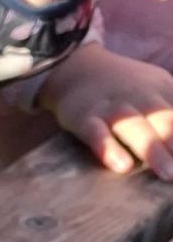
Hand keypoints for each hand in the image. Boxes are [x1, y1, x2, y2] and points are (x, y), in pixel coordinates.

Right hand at [36, 42, 172, 176]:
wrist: (78, 68)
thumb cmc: (125, 88)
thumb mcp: (158, 89)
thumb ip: (170, 112)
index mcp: (163, 91)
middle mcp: (141, 98)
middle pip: (165, 120)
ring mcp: (112, 108)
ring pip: (134, 127)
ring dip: (152, 148)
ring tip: (167, 173)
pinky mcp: (84, 118)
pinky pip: (96, 133)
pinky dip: (107, 148)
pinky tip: (121, 166)